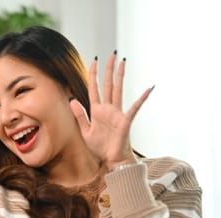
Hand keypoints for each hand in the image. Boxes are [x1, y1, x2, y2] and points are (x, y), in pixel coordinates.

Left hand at [70, 52, 152, 170]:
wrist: (110, 159)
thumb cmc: (99, 147)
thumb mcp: (85, 131)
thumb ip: (79, 116)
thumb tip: (72, 100)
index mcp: (97, 111)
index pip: (93, 88)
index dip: (93, 75)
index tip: (93, 61)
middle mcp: (108, 109)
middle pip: (108, 85)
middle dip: (108, 69)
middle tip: (111, 55)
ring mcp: (117, 113)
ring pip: (118, 90)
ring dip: (120, 76)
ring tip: (123, 62)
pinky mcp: (125, 121)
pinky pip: (135, 107)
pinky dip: (142, 98)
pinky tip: (148, 88)